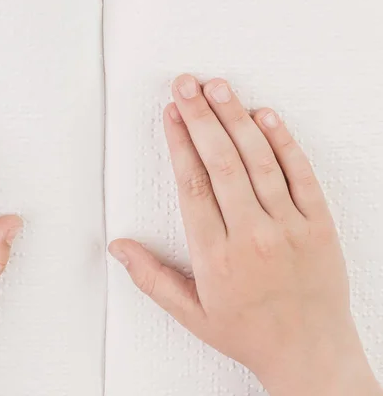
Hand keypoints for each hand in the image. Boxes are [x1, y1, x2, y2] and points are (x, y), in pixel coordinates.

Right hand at [109, 75, 381, 394]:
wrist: (310, 353)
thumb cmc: (248, 333)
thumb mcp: (190, 313)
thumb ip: (151, 278)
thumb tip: (118, 247)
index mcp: (216, 257)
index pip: (192, 186)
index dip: (179, 143)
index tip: (170, 114)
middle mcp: (253, 236)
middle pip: (222, 162)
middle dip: (200, 117)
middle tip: (186, 85)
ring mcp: (290, 227)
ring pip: (259, 161)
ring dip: (236, 119)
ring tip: (218, 88)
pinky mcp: (319, 224)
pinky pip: (302, 174)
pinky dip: (283, 142)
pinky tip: (266, 116)